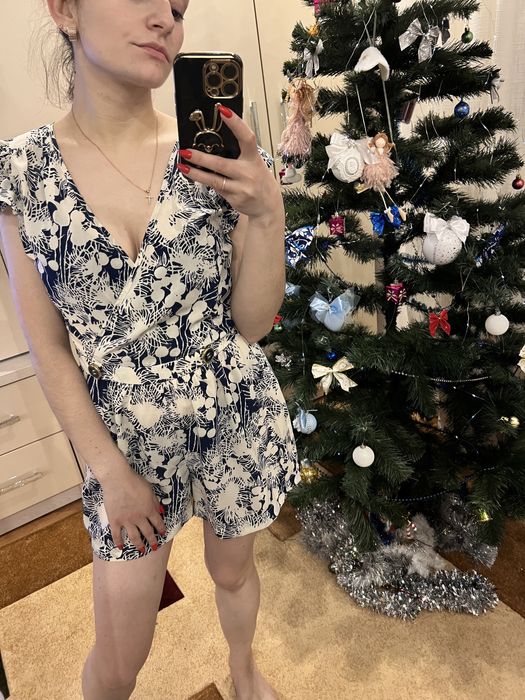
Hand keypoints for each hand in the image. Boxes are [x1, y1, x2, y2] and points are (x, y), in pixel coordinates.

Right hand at [102, 467, 165, 552]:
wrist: (117, 479)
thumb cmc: (135, 481)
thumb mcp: (150, 490)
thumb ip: (156, 503)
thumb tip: (162, 512)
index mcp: (149, 510)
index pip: (158, 523)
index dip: (161, 529)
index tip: (162, 535)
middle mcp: (139, 518)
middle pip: (148, 533)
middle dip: (152, 541)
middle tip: (154, 547)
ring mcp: (126, 520)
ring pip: (134, 537)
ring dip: (139, 545)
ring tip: (141, 550)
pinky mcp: (114, 520)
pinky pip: (117, 535)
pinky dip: (119, 542)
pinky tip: (121, 547)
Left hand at [176, 104, 282, 221]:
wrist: (268, 207)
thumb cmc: (259, 180)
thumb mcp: (255, 163)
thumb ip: (240, 154)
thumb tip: (215, 141)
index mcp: (254, 158)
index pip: (246, 137)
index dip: (236, 123)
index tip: (223, 110)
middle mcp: (248, 173)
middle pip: (221, 164)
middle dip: (201, 158)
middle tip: (185, 151)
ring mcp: (241, 188)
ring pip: (213, 180)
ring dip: (195, 173)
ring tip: (182, 166)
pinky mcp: (234, 199)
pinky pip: (216, 188)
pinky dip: (205, 182)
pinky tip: (195, 176)